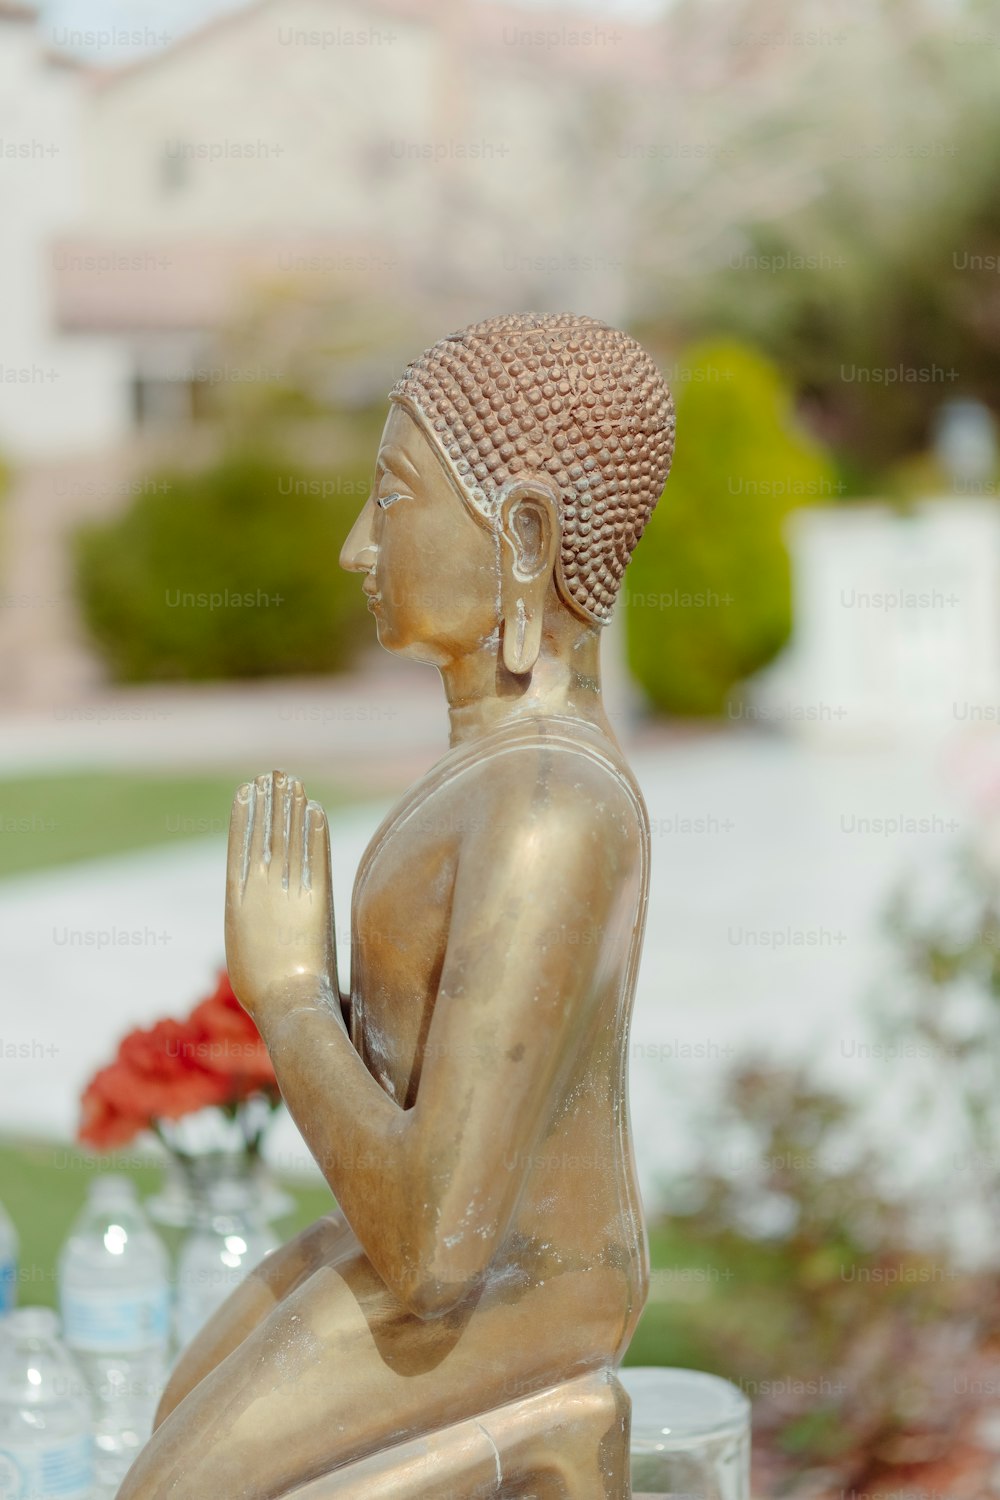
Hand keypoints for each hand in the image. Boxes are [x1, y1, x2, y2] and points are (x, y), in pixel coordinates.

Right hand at [225, 770, 337, 1027]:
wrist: (289, 1004)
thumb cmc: (265, 990)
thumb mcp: (247, 948)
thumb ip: (250, 920)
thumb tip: (254, 903)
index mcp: (236, 900)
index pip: (240, 844)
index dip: (246, 815)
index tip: (249, 790)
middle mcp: (260, 890)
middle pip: (266, 834)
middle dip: (271, 802)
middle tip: (275, 775)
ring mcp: (287, 893)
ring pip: (289, 839)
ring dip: (291, 808)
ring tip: (293, 784)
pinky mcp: (316, 901)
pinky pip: (315, 857)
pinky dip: (315, 832)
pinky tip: (316, 811)